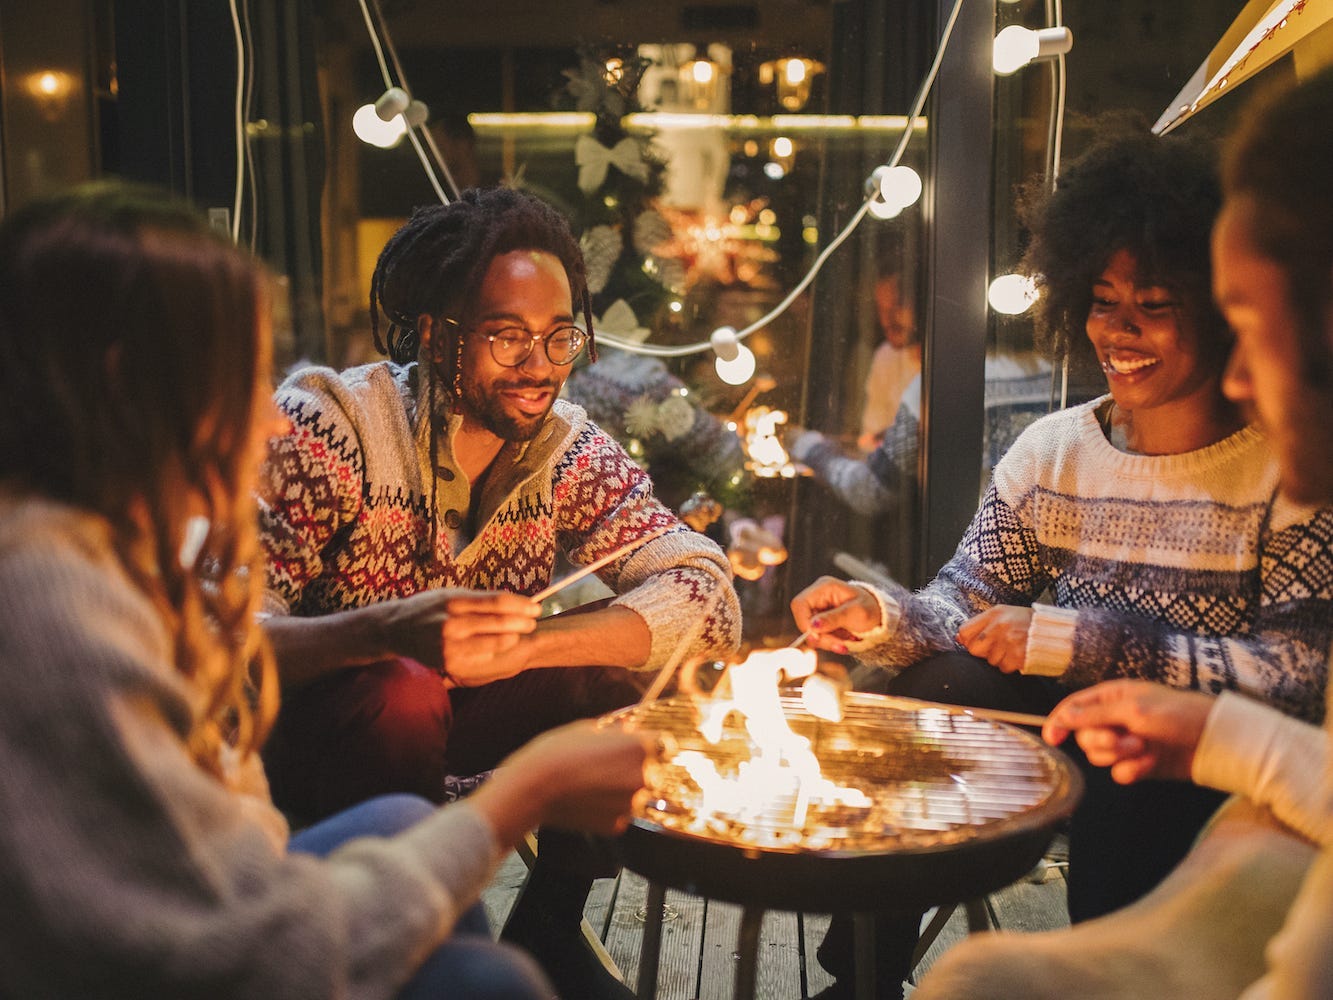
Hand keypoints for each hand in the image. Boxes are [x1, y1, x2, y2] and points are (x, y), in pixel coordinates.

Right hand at [374, 589, 538, 682]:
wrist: (397, 629)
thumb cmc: (430, 608)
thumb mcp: (451, 595)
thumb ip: (479, 600)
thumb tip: (514, 602)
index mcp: (454, 601)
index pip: (497, 602)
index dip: (521, 605)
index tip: (536, 606)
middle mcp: (452, 623)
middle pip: (499, 622)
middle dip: (522, 622)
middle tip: (534, 620)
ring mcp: (450, 644)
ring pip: (494, 642)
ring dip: (513, 637)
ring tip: (521, 632)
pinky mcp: (448, 662)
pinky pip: (481, 657)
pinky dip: (496, 650)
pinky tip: (504, 644)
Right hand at [479, 720, 654, 840]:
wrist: (533, 787)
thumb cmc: (557, 752)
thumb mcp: (588, 728)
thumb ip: (616, 730)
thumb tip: (628, 729)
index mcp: (640, 746)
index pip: (666, 745)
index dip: (652, 746)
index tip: (643, 748)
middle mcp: (643, 776)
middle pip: (653, 771)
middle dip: (636, 768)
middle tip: (607, 766)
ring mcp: (631, 804)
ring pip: (636, 794)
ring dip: (621, 789)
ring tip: (592, 783)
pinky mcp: (617, 825)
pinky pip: (621, 814)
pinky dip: (609, 808)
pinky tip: (587, 799)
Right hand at [790, 576, 881, 652]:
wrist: (879, 617)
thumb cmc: (870, 609)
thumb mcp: (856, 613)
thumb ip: (834, 619)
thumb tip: (813, 626)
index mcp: (824, 587)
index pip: (800, 604)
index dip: (804, 622)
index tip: (818, 636)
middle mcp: (818, 597)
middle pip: (803, 619)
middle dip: (819, 637)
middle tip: (839, 645)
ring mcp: (819, 610)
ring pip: (810, 631)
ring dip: (826, 642)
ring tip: (844, 644)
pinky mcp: (821, 622)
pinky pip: (817, 636)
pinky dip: (828, 643)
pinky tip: (842, 642)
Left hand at [957, 605, 1032, 672]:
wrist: (1055, 631)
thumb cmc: (1027, 622)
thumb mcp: (1004, 614)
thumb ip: (981, 624)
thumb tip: (959, 638)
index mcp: (994, 614)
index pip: (965, 632)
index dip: (969, 641)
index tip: (979, 642)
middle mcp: (1000, 626)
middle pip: (974, 649)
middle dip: (983, 652)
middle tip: (997, 647)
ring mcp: (1009, 641)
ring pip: (990, 661)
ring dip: (999, 659)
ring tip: (1012, 649)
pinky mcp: (1018, 656)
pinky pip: (1003, 668)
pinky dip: (1009, 666)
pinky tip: (1018, 656)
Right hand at [1042, 680, 1216, 783]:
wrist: (1214, 742)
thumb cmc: (1179, 715)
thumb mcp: (1133, 710)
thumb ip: (1094, 714)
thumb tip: (1062, 716)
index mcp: (1112, 697)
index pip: (1074, 707)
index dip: (1060, 721)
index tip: (1052, 738)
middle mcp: (1115, 719)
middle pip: (1085, 736)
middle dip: (1102, 741)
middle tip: (1122, 740)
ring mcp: (1127, 742)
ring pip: (1100, 756)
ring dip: (1121, 756)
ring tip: (1144, 749)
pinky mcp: (1139, 763)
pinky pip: (1120, 772)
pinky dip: (1133, 770)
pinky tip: (1150, 763)